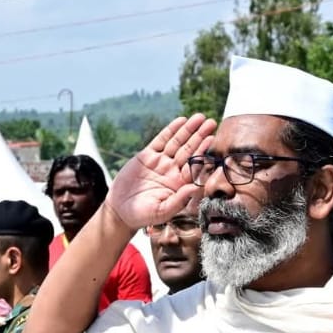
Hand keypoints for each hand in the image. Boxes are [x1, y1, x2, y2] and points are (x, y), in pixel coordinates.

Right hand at [106, 114, 217, 230]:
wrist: (120, 210)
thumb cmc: (143, 215)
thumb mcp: (161, 212)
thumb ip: (179, 201)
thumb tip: (194, 188)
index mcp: (180, 184)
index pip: (194, 166)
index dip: (202, 152)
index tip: (211, 139)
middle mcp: (173, 172)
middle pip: (189, 150)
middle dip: (200, 136)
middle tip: (211, 122)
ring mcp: (161, 163)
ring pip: (177, 143)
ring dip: (188, 130)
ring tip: (199, 117)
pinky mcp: (147, 157)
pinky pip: (161, 141)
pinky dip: (171, 130)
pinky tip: (181, 121)